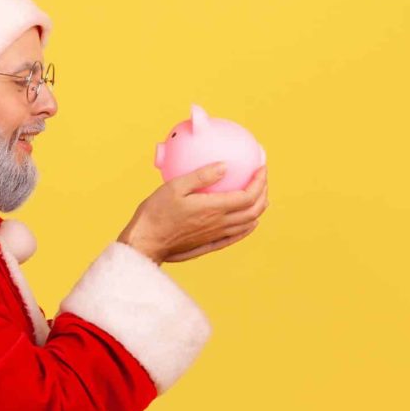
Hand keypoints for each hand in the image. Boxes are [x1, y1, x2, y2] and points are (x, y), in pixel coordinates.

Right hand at [118, 162, 267, 263]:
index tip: (261, 168)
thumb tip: (225, 165)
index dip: (260, 181)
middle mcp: (218, 224)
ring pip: (247, 224)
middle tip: (262, 179)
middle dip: (263, 193)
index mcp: (213, 208)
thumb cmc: (155, 212)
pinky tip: (249, 222)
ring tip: (260, 196)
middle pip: (253, 211)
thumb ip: (201, 176)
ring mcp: (215, 236)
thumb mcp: (174, 186)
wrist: (146, 241)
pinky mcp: (209, 244)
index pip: (248, 196)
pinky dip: (248, 227)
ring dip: (258, 209)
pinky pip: (236, 237)